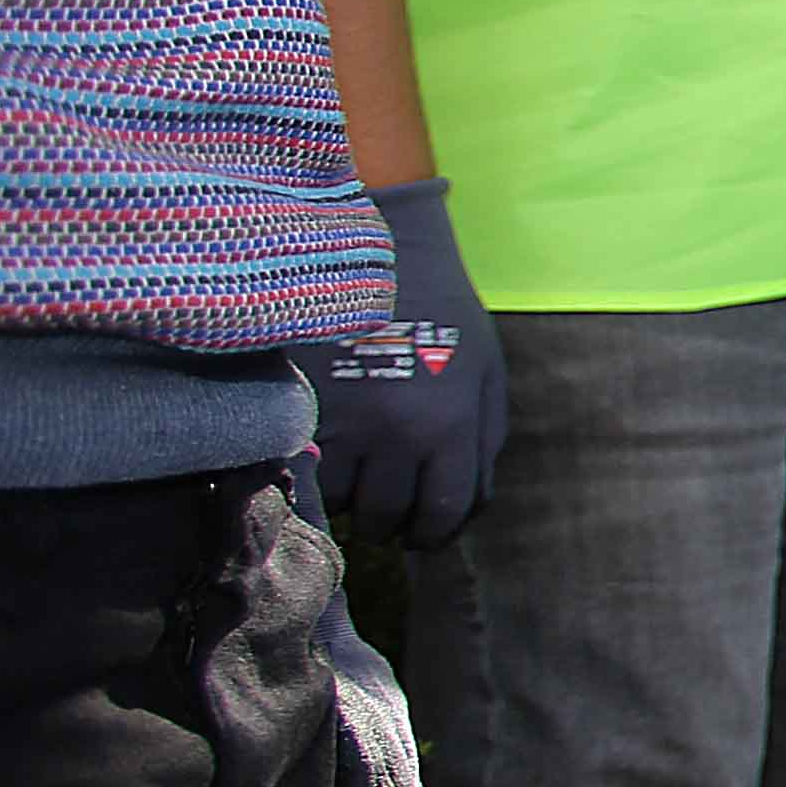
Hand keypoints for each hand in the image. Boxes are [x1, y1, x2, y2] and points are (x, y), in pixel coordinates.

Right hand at [305, 178, 508, 547]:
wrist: (375, 252)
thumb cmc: (441, 311)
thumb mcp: (485, 372)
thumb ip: (484, 440)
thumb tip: (469, 503)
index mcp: (451, 426)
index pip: (443, 512)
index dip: (432, 534)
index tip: (421, 534)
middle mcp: (397, 434)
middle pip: (387, 516)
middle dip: (388, 523)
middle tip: (384, 512)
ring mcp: (344, 421)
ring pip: (339, 501)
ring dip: (346, 501)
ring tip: (353, 481)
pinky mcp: (299, 405)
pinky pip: (303, 468)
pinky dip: (312, 473)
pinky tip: (325, 457)